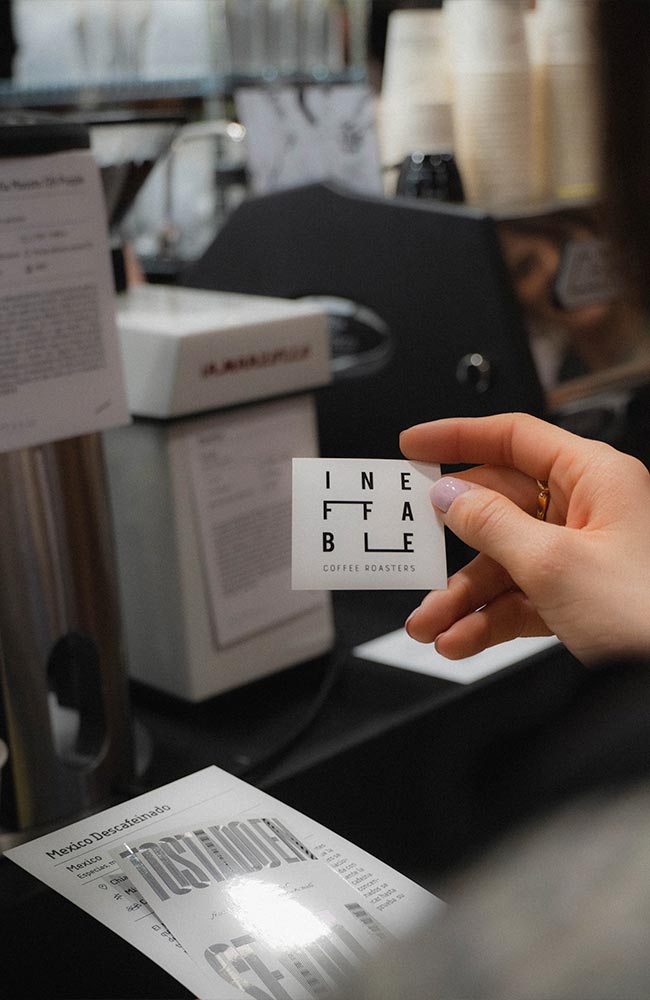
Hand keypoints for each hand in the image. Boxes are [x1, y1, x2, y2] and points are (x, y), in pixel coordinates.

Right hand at [400, 412, 649, 663]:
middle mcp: (588, 510)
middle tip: (413, 553)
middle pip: (500, 507)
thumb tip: (450, 496)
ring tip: (431, 624)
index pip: (514, 438)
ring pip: (505, 561)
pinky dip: (488, 618)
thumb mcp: (554, 564)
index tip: (415, 444)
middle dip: (452, 543)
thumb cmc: (648, 614)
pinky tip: (461, 638)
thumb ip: (491, 524)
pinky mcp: (579, 597)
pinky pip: (521, 597)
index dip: (458, 438)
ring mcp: (583, 555)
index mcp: (594, 478)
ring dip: (464, 595)